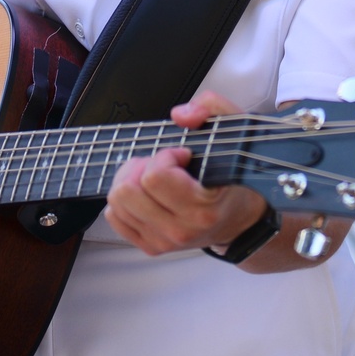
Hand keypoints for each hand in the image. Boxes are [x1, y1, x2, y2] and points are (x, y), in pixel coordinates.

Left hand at [104, 90, 265, 255]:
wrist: (240, 218)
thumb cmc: (234, 178)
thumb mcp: (235, 133)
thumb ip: (213, 109)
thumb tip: (181, 115)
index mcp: (202, 209)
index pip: (155, 177)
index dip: (165, 156)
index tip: (182, 155)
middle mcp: (181, 230)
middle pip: (128, 190)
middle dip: (142, 166)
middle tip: (163, 164)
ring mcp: (164, 242)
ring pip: (116, 203)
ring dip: (131, 180)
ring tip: (154, 176)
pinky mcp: (151, 246)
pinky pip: (115, 217)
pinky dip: (125, 200)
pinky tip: (146, 193)